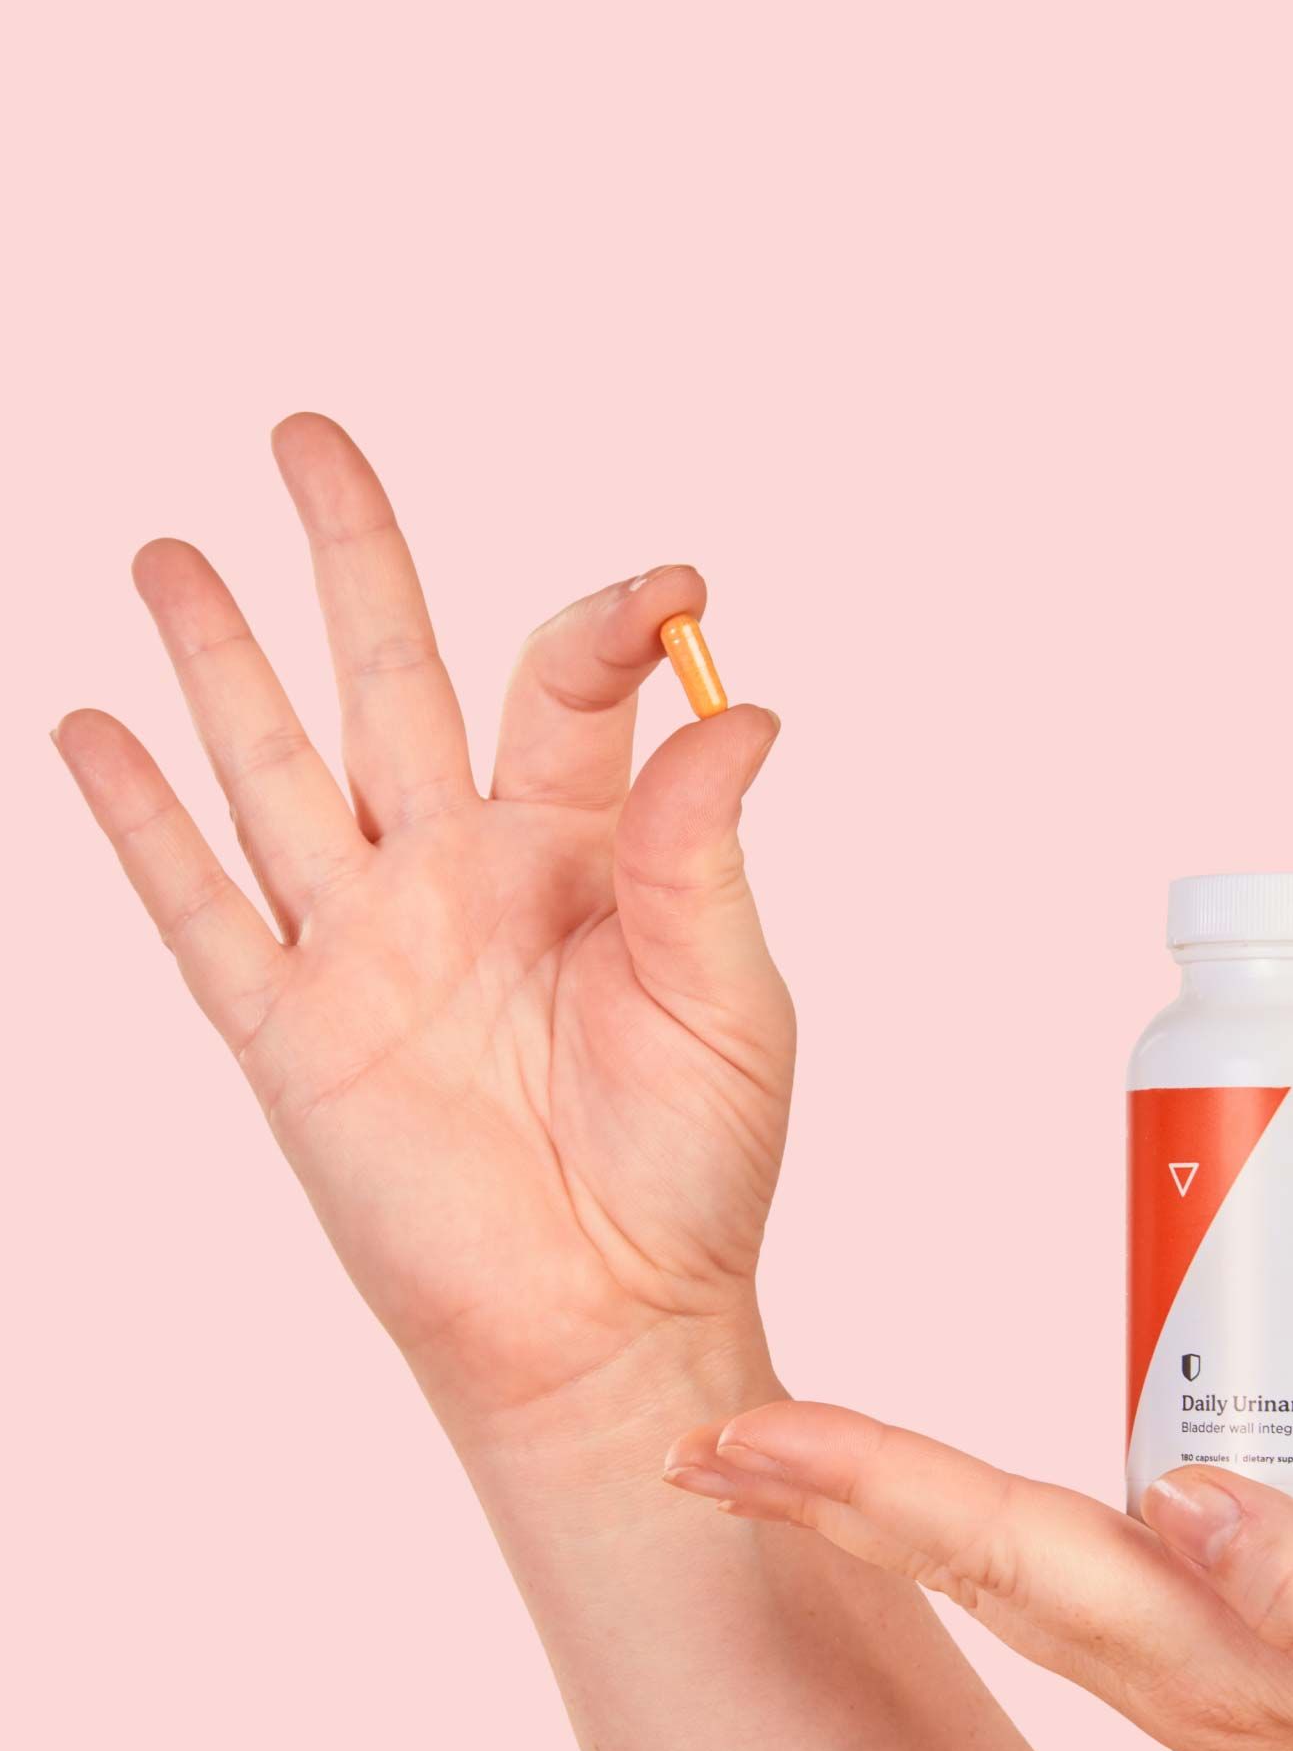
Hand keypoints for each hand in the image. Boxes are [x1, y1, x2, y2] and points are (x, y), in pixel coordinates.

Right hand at [56, 416, 790, 1432]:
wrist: (607, 1316)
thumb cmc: (692, 1162)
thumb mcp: (727, 994)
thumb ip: (700, 847)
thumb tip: (742, 702)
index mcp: (583, 849)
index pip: (568, 685)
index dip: (614, 620)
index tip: (676, 586)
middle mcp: (463, 872)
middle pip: (392, 677)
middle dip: (353, 557)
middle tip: (308, 435)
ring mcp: (367, 944)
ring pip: (276, 766)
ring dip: (221, 659)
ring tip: (174, 551)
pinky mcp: (292, 1029)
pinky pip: (201, 907)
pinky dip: (140, 821)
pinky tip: (92, 727)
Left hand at [664, 1403, 1292, 1750]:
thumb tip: (1186, 1502)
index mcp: (1211, 1656)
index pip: (1000, 1551)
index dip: (869, 1487)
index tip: (747, 1444)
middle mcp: (1177, 1655)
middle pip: (967, 1556)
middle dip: (829, 1498)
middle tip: (708, 1441)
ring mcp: (1200, 1640)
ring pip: (1007, 1555)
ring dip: (887, 1501)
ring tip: (790, 1448)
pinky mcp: (1243, 1605)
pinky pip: (1083, 1543)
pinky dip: (983, 1504)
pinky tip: (956, 1474)